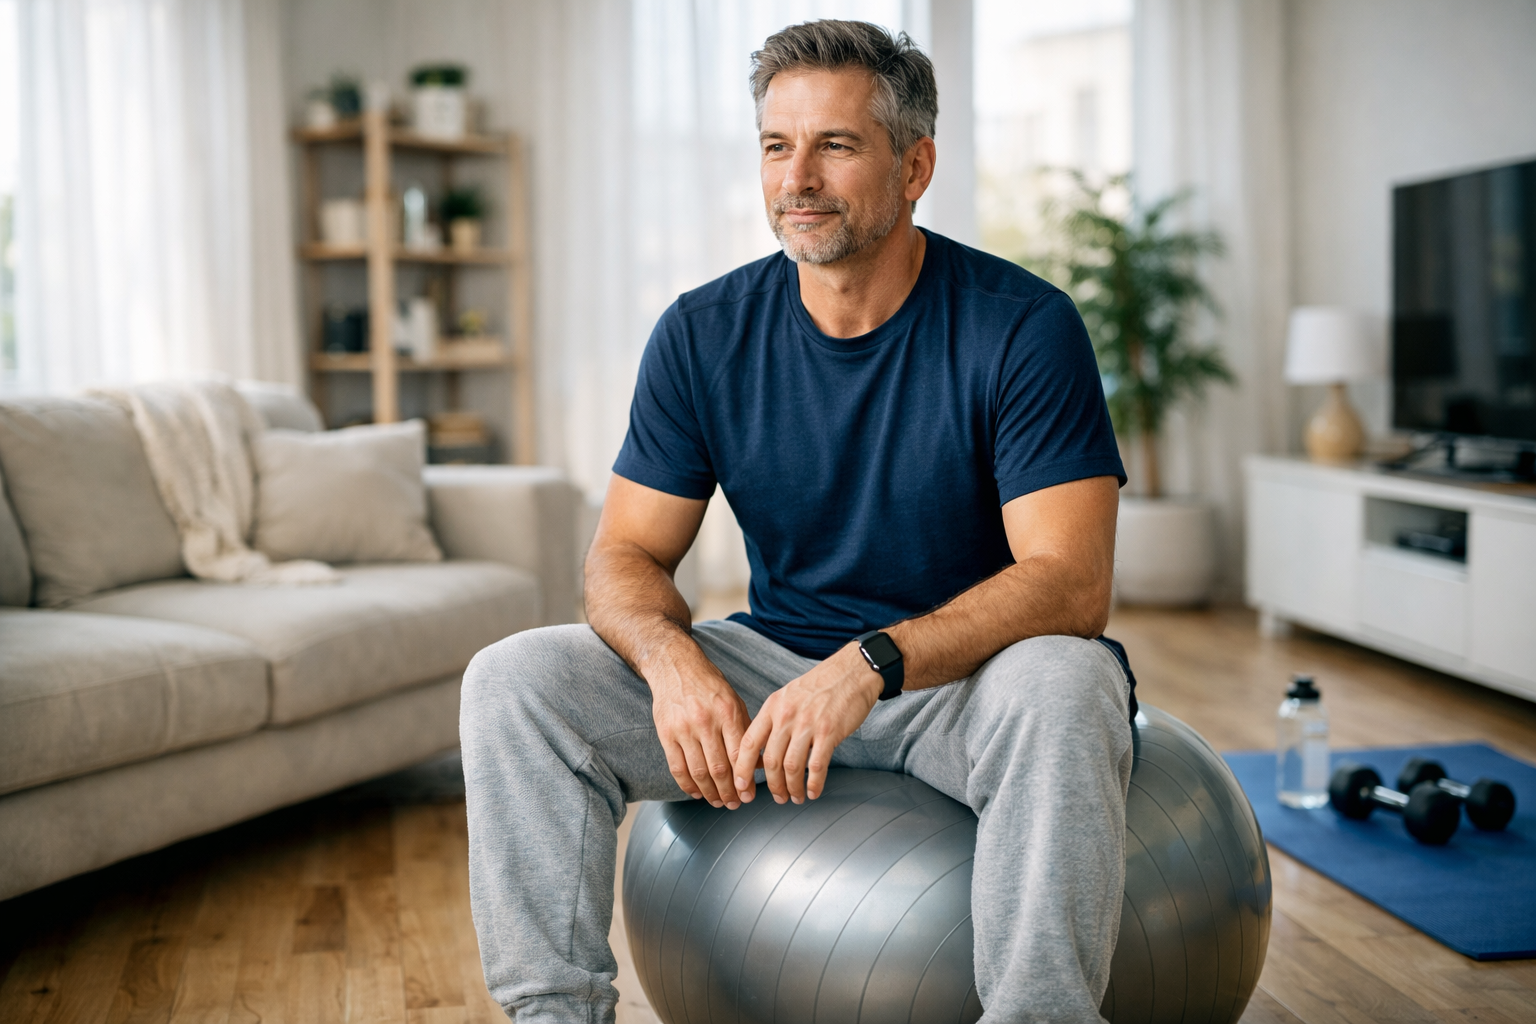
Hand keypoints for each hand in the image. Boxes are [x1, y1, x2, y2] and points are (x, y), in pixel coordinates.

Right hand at [651, 664, 752, 808]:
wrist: (675, 666)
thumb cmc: (709, 685)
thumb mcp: (734, 701)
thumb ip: (745, 731)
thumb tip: (756, 763)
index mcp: (727, 713)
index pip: (738, 756)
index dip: (744, 781)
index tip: (748, 795)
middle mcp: (706, 722)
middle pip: (719, 769)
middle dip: (729, 793)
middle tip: (734, 804)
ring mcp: (684, 729)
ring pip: (698, 772)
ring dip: (710, 794)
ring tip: (718, 802)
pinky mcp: (666, 734)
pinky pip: (677, 768)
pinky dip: (687, 786)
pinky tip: (696, 793)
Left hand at [732, 643, 881, 804]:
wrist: (851, 672)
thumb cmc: (820, 686)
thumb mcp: (787, 696)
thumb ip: (774, 720)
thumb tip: (763, 750)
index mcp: (772, 707)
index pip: (748, 743)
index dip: (742, 768)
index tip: (741, 786)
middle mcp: (786, 716)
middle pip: (770, 760)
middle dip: (772, 786)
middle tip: (778, 797)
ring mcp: (807, 724)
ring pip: (791, 767)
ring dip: (792, 788)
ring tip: (796, 797)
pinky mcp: (829, 732)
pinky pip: (816, 766)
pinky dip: (813, 784)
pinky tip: (813, 791)